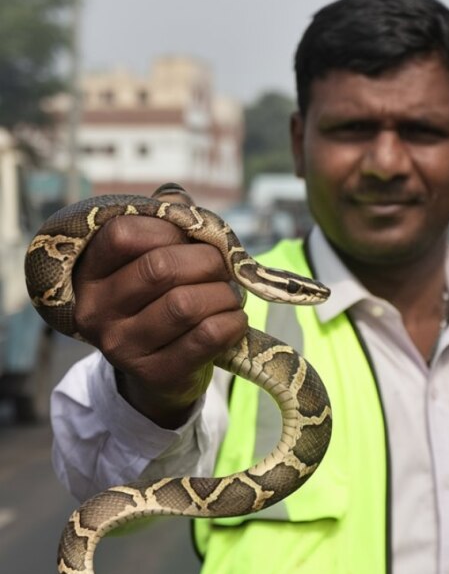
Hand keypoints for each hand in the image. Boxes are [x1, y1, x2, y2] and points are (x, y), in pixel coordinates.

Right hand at [72, 193, 247, 427]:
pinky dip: (232, 321)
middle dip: (206, 261)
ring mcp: (123, 348)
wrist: (158, 376)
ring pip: (186, 304)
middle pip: (160, 268)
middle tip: (222, 268)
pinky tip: (234, 319)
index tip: (190, 238)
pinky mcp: (156, 374)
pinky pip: (207, 336)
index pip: (122, 234)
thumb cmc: (158, 305)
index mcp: (88, 275)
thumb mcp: (146, 265)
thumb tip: (178, 197)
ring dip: (223, 293)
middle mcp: (96, 312)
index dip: (168, 228)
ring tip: (229, 295)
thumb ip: (161, 225)